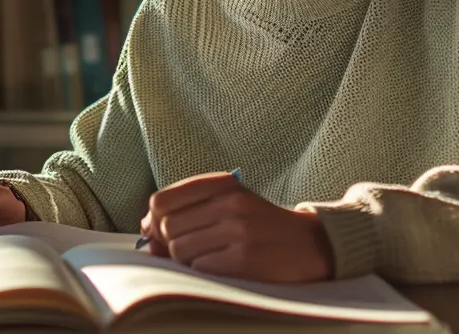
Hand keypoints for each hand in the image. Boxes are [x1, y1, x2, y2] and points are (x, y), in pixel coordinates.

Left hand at [139, 171, 333, 282]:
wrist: (313, 245)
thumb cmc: (261, 226)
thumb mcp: (229, 205)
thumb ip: (188, 210)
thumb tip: (145, 230)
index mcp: (223, 185)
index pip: (162, 200)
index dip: (154, 221)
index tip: (159, 232)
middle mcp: (230, 204)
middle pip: (167, 227)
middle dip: (168, 243)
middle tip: (188, 250)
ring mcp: (238, 231)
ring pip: (179, 250)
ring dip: (187, 261)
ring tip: (211, 258)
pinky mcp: (245, 260)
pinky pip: (199, 269)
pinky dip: (203, 273)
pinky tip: (222, 268)